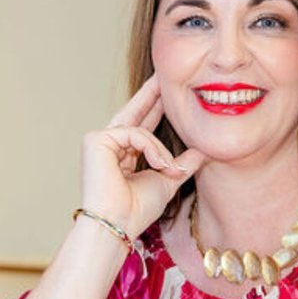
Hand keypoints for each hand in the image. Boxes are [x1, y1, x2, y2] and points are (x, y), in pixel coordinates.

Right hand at [80, 76, 206, 237]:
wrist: (118, 225)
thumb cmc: (137, 210)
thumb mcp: (168, 180)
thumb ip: (182, 163)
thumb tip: (202, 150)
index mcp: (121, 154)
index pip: (140, 124)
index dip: (155, 107)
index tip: (168, 91)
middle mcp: (107, 145)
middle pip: (134, 112)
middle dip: (151, 94)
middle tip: (165, 74)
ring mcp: (99, 141)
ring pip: (140, 128)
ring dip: (160, 149)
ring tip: (168, 170)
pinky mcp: (95, 140)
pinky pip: (133, 133)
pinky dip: (150, 149)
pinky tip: (159, 166)